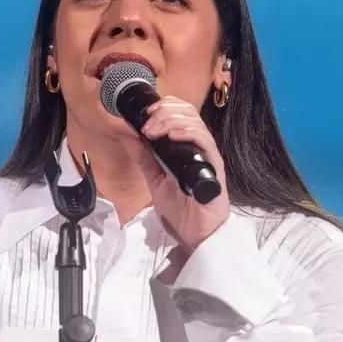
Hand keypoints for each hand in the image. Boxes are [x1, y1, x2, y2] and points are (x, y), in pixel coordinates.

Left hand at [121, 96, 229, 253]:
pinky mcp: (214, 166)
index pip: (180, 113)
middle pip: (188, 112)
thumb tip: (128, 136)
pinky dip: (186, 132)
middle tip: (146, 123)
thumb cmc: (181, 208)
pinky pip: (204, 141)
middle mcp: (199, 147)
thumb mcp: (154, 179)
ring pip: (195, 122)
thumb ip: (144, 157)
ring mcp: (208, 155)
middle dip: (164, 111)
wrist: (195, 234)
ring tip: (152, 130)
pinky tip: (172, 135)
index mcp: (186, 147)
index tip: (143, 114)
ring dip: (170, 120)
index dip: (163, 107)